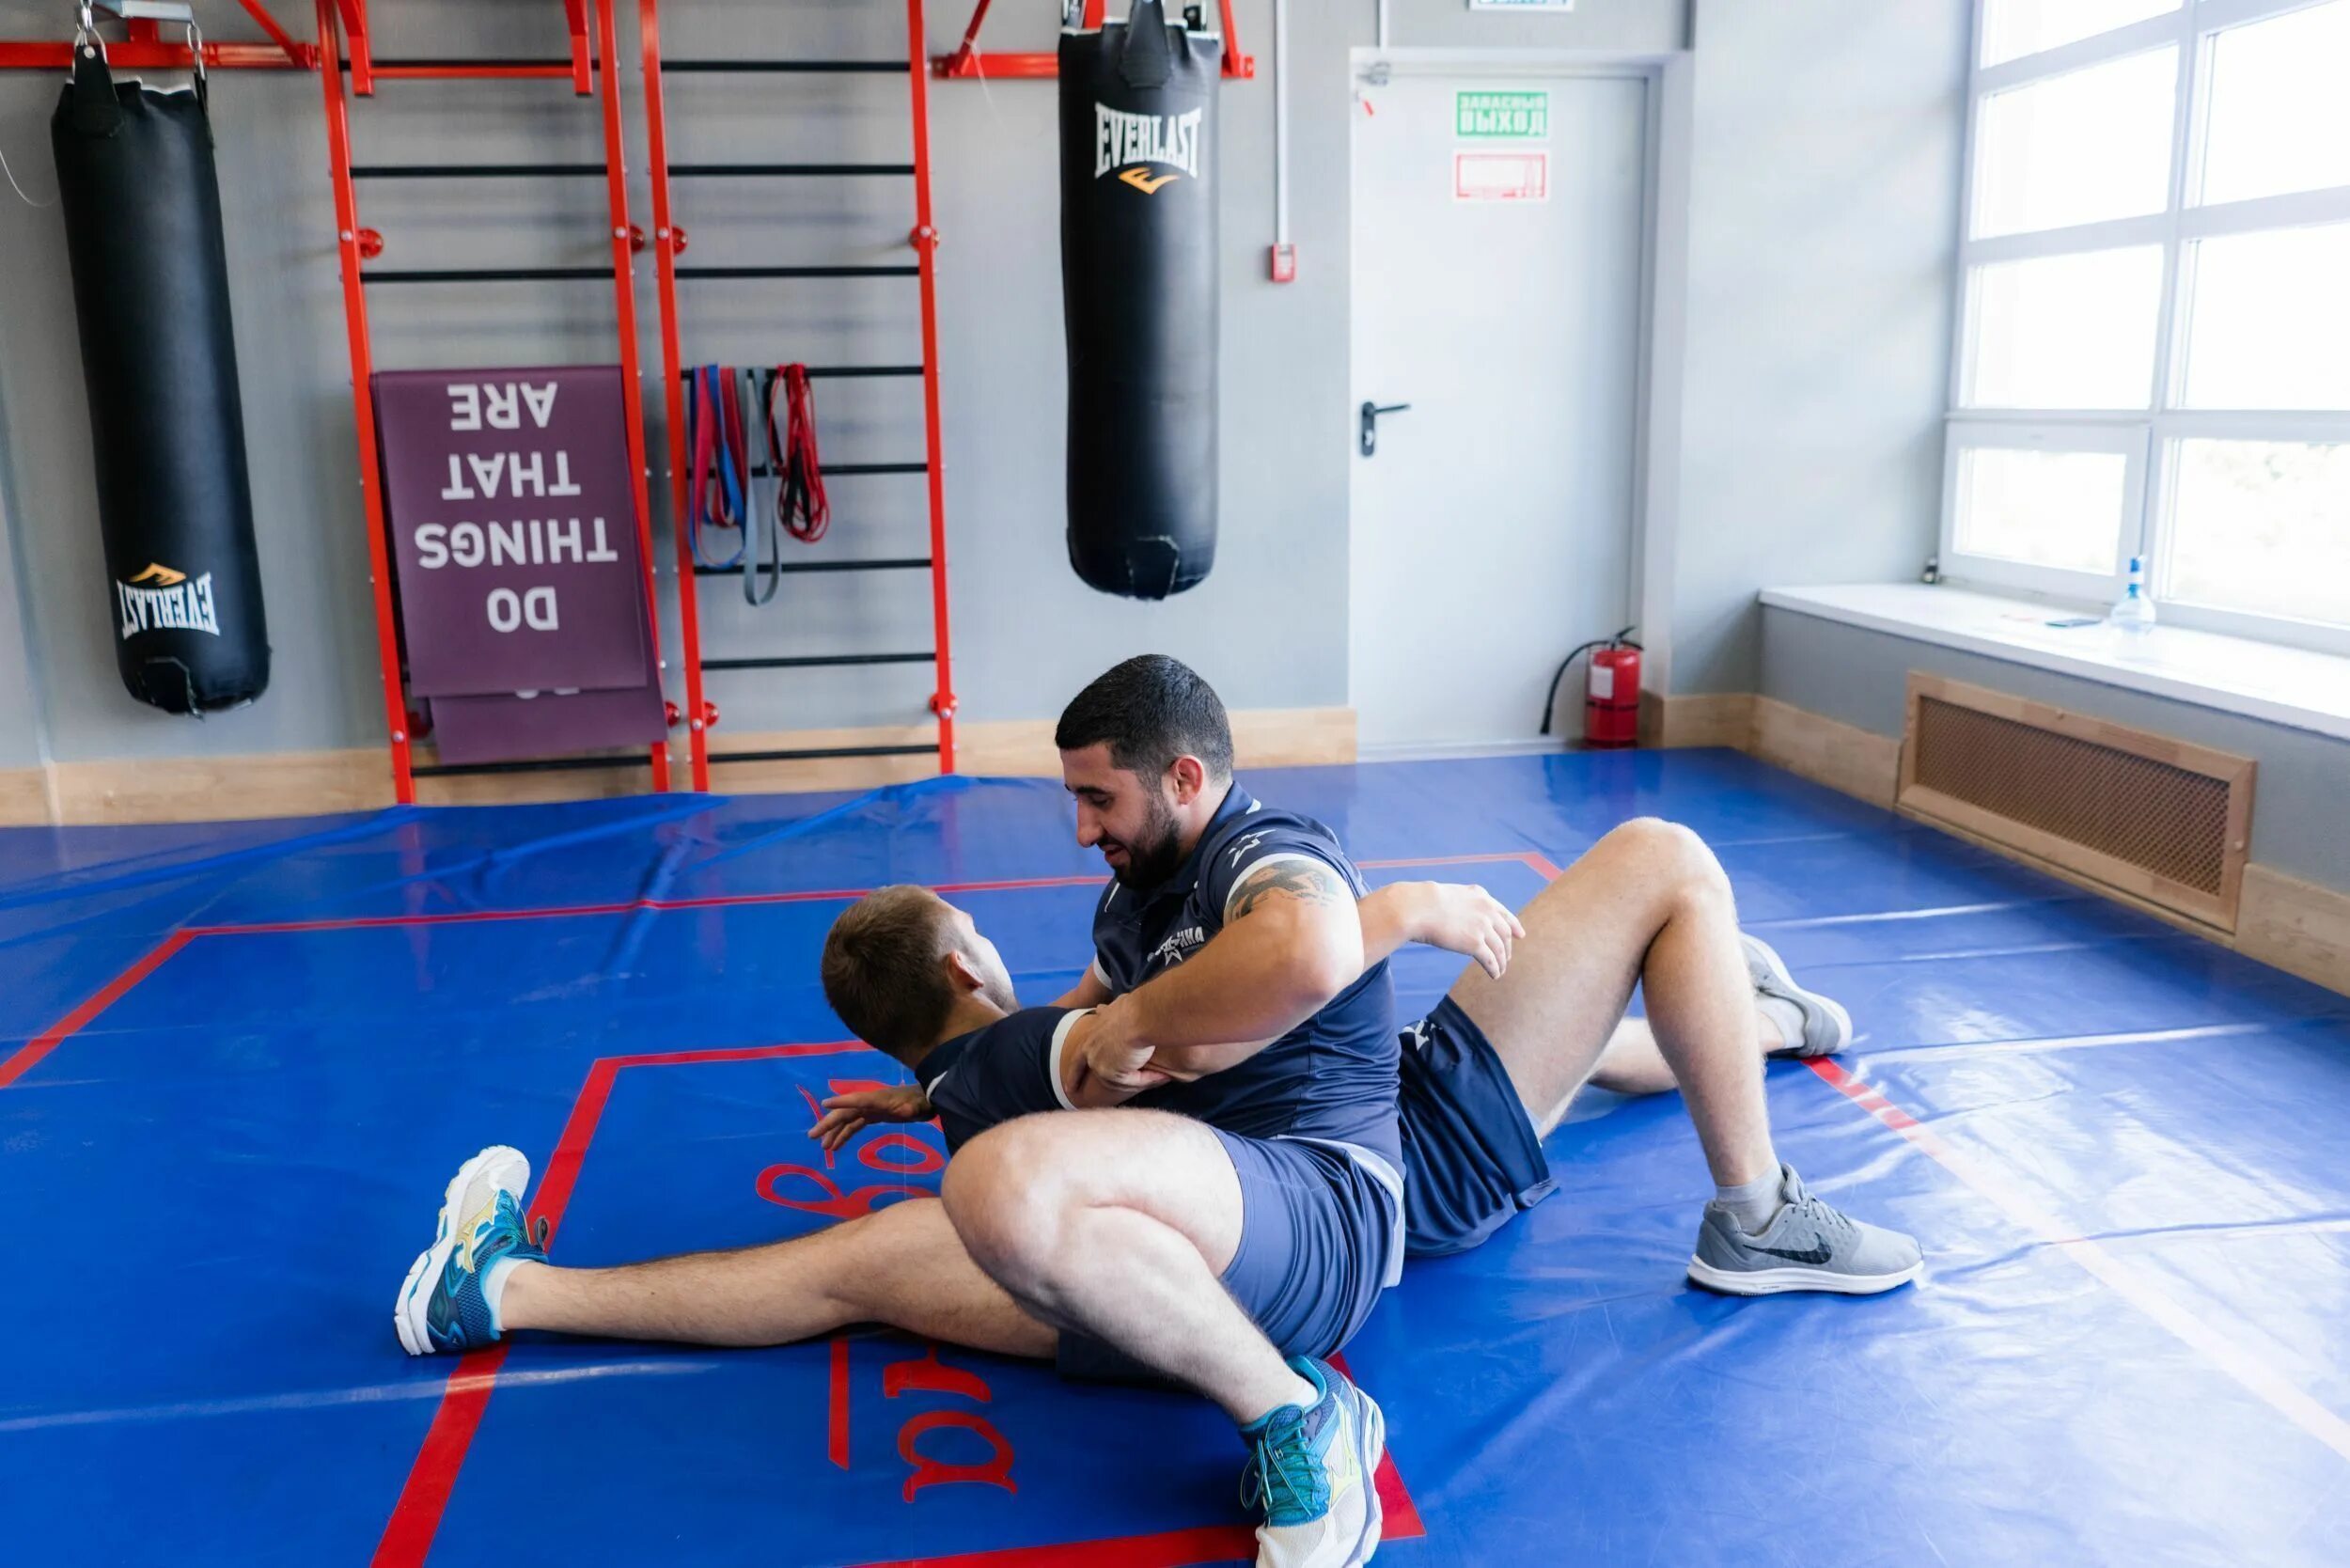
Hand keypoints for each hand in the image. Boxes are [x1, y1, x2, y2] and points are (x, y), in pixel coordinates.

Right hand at [809, 1083, 932, 1154]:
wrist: (928, 1099)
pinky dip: (844, 1135)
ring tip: (823, 1147)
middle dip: (829, 1123)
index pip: (857, 1099)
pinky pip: (854, 1125)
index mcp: (877, 1099)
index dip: (841, 1102)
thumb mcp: (916, 1107)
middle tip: (812, 1135)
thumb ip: (910, 1109)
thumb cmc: (921, 1103)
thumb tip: (906, 1110)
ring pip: (847, 1121)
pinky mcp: (873, 1116)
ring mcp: (870, 1109)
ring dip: (834, 1132)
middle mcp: (869, 1103)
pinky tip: (836, 1146)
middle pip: (845, 1112)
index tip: (824, 1105)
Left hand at [1072, 1002, 1171, 1101]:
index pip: (1079, 1056)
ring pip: (1116, 1079)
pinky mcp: (1113, 1074)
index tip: (1068, 1083)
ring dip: (1134, 1078)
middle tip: (1071, 1092)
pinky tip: (1161, 1076)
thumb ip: (1107, 1012)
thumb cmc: (1133, 1009)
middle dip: (1076, 1082)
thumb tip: (1100, 1008)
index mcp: (1092, 1036)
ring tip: (1151, 1078)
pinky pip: (1133, 1081)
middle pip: (1083, 1071)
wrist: (1140, 1016)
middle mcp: (1091, 1052)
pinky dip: (1148, 1078)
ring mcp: (1100, 1064)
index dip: (1074, 1069)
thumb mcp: (1114, 1008)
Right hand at [1408, 882, 1524, 978]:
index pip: (1504, 913)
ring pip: (1499, 949)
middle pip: (1504, 933)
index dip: (1513, 925)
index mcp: (1481, 896)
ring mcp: (1482, 927)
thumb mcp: (1449, 896)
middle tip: (1506, 957)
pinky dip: (1495, 969)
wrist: (1418, 908)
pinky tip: (1495, 975)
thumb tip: (1456, 917)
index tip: (1520, 934)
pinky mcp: (1475, 943)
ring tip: (1500, 970)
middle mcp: (1486, 911)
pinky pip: (1490, 960)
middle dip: (1507, 947)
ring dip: (1502, 962)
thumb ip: (1461, 905)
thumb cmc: (1424, 902)